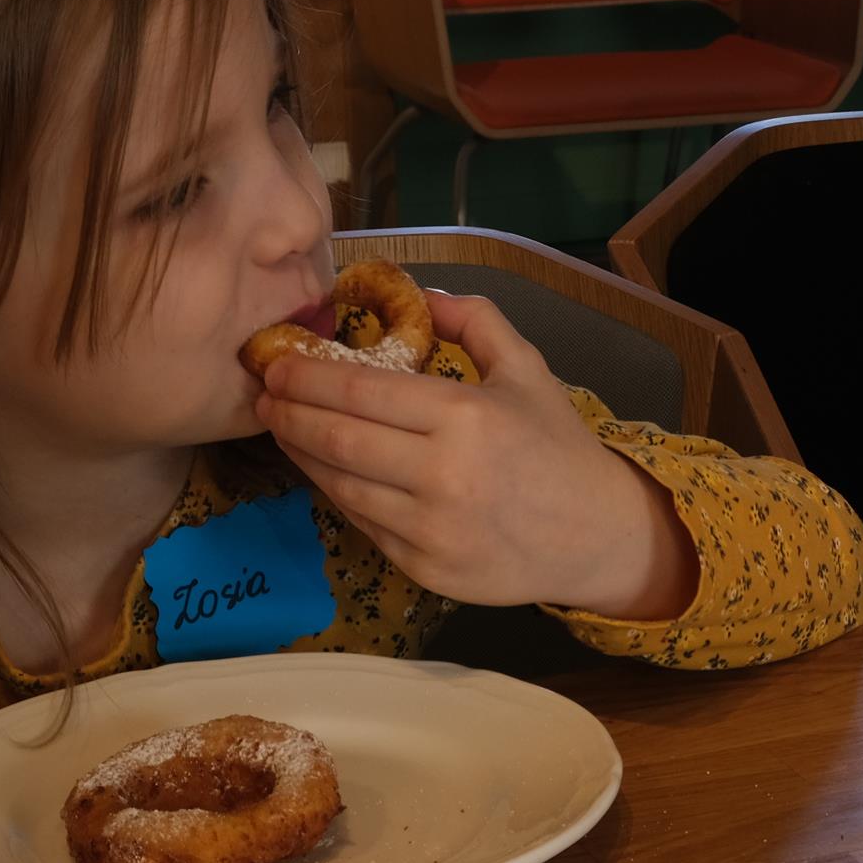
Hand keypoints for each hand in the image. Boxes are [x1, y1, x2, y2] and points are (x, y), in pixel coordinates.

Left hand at [253, 291, 699, 619]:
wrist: (597, 535)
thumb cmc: (559, 447)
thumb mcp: (527, 369)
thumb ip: (475, 321)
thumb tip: (420, 294)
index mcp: (464, 416)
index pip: (362, 392)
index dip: (309, 378)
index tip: (278, 365)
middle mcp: (441, 474)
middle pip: (339, 440)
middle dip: (290, 415)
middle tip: (264, 395)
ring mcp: (429, 529)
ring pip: (341, 487)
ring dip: (303, 455)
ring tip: (283, 429)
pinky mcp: (423, 568)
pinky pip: (363, 524)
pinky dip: (337, 494)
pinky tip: (325, 471)